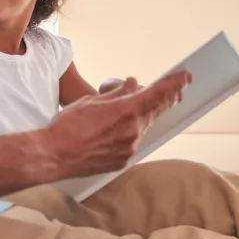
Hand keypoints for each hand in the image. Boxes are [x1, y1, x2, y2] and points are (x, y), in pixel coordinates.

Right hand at [39, 71, 191, 179]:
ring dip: (144, 115)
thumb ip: (117, 94)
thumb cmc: (68, 126)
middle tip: (176, 89)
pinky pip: (134, 142)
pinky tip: (119, 128)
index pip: (158, 94)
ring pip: (144, 126)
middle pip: (156, 111)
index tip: (185, 77)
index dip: (174, 84)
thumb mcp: (91, 101)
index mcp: (127, 111)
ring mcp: (130, 148)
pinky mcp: (123, 161)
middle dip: (166, 99)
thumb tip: (132, 85)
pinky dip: (131, 131)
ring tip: (137, 107)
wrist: (54, 155)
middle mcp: (133, 131)